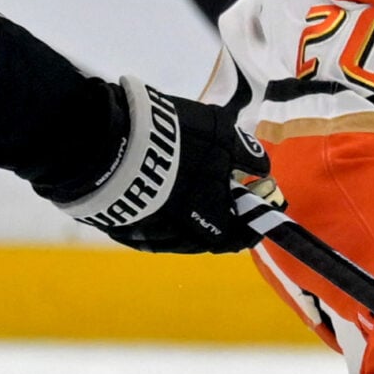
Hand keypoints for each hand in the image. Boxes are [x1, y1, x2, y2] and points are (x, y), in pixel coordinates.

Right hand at [61, 79, 263, 254]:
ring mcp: (148, 235)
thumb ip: (246, 154)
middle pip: (206, 238)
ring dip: (187, 221)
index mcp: (212, 222)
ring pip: (175, 235)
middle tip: (221, 202)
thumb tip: (262, 169)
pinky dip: (157, 217)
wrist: (110, 143)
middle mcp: (182, 237)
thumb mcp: (222, 134)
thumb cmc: (177, 142)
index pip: (240, 237)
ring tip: (188, 197)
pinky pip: (145, 228)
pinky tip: (156, 199)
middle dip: (218, 222)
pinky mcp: (120, 227)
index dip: (252, 226)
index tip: (257, 215)